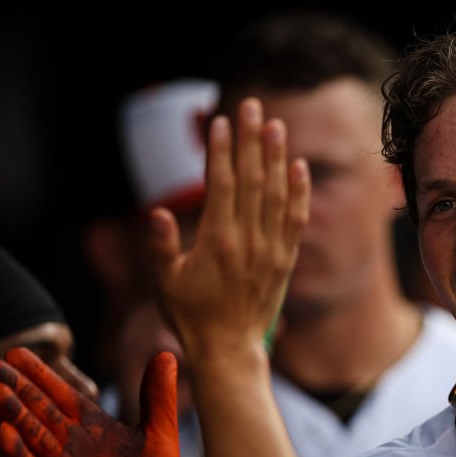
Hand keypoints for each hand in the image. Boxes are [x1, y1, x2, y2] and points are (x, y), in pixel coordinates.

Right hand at [0, 346, 180, 456]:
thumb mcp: (160, 435)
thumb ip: (158, 397)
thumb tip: (165, 354)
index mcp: (95, 428)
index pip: (64, 395)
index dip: (42, 376)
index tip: (18, 354)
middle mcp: (73, 445)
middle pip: (41, 411)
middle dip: (18, 389)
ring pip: (33, 435)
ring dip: (14, 414)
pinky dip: (20, 453)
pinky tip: (3, 432)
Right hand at [146, 98, 308, 364]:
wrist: (229, 349)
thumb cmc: (191, 315)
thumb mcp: (164, 282)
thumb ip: (161, 245)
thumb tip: (156, 211)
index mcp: (217, 242)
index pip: (222, 185)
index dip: (222, 151)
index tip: (223, 122)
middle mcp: (248, 241)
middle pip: (252, 181)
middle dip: (252, 141)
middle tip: (253, 107)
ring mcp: (271, 249)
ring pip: (276, 195)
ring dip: (276, 158)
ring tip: (276, 126)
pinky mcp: (285, 259)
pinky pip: (296, 219)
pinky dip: (299, 192)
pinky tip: (299, 167)